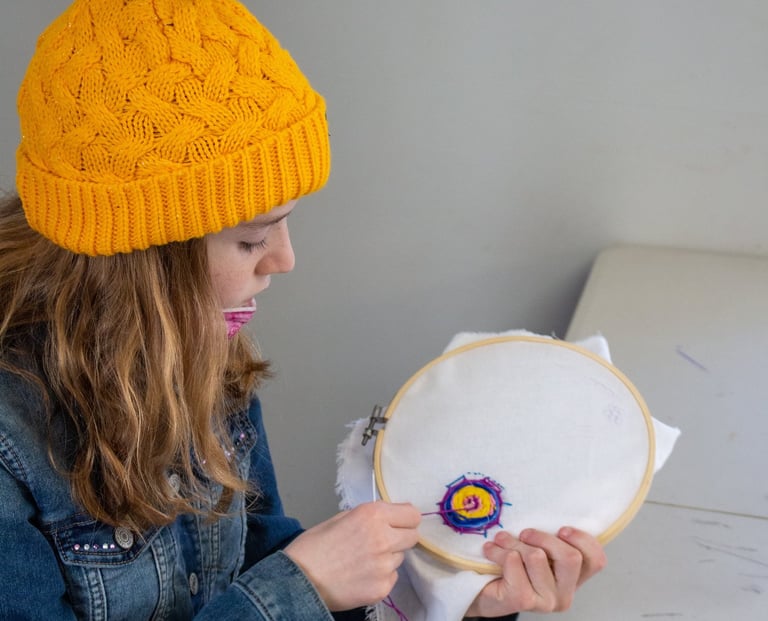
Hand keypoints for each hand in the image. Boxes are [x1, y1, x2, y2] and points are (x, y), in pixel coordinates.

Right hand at [284, 501, 420, 610]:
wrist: (298, 581)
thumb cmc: (314, 546)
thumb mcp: (341, 517)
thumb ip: (368, 516)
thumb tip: (387, 518)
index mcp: (373, 515)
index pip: (412, 514)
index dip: (405, 519)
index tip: (398, 523)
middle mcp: (383, 538)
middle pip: (413, 536)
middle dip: (401, 537)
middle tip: (383, 542)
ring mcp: (384, 566)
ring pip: (400, 558)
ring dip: (388, 557)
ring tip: (363, 560)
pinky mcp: (382, 588)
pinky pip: (391, 577)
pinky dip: (380, 576)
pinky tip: (361, 575)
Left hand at [465, 527, 606, 616]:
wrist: (482, 591)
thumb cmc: (512, 565)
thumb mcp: (536, 548)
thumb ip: (549, 538)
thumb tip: (550, 508)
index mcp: (573, 579)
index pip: (596, 560)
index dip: (583, 540)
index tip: (562, 529)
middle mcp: (564, 594)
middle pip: (570, 557)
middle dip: (543, 538)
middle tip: (524, 533)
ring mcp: (546, 601)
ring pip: (537, 557)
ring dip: (514, 543)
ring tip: (501, 541)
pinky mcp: (523, 601)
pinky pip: (514, 563)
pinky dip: (500, 552)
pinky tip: (492, 552)